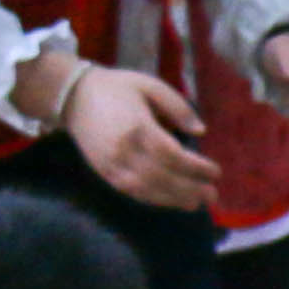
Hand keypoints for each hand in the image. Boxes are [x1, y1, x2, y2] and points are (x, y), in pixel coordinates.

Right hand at [63, 63, 218, 209]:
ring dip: (174, 199)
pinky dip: (153, 199)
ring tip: (197, 204)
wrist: (73, 97)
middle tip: (213, 195)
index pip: (172, 155)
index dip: (195, 167)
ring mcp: (112, 164)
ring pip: (147, 189)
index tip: (216, 172)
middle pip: (162, 176)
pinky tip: (170, 202)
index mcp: (138, 127)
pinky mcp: (104, 172)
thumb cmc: (117, 88)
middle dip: (190, 189)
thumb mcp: (151, 85)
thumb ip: (178, 107)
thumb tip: (200, 131)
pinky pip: (131, 191)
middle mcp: (124, 150)